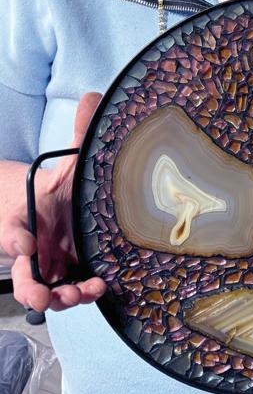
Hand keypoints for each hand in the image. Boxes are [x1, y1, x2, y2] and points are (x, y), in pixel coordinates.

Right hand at [0, 93, 106, 311]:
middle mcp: (35, 246)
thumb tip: (92, 96)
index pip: (11, 232)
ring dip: (59, 297)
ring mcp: (50, 263)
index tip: (26, 243)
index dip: (15, 240)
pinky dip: (79, 293)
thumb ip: (79, 133)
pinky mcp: (69, 272)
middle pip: (23, 273)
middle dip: (31, 287)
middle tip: (43, 294)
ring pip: (44, 290)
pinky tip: (99, 286)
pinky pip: (68, 289)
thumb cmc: (61, 186)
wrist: (62, 205)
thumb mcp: (69, 160)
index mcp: (26, 219)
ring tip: (79, 293)